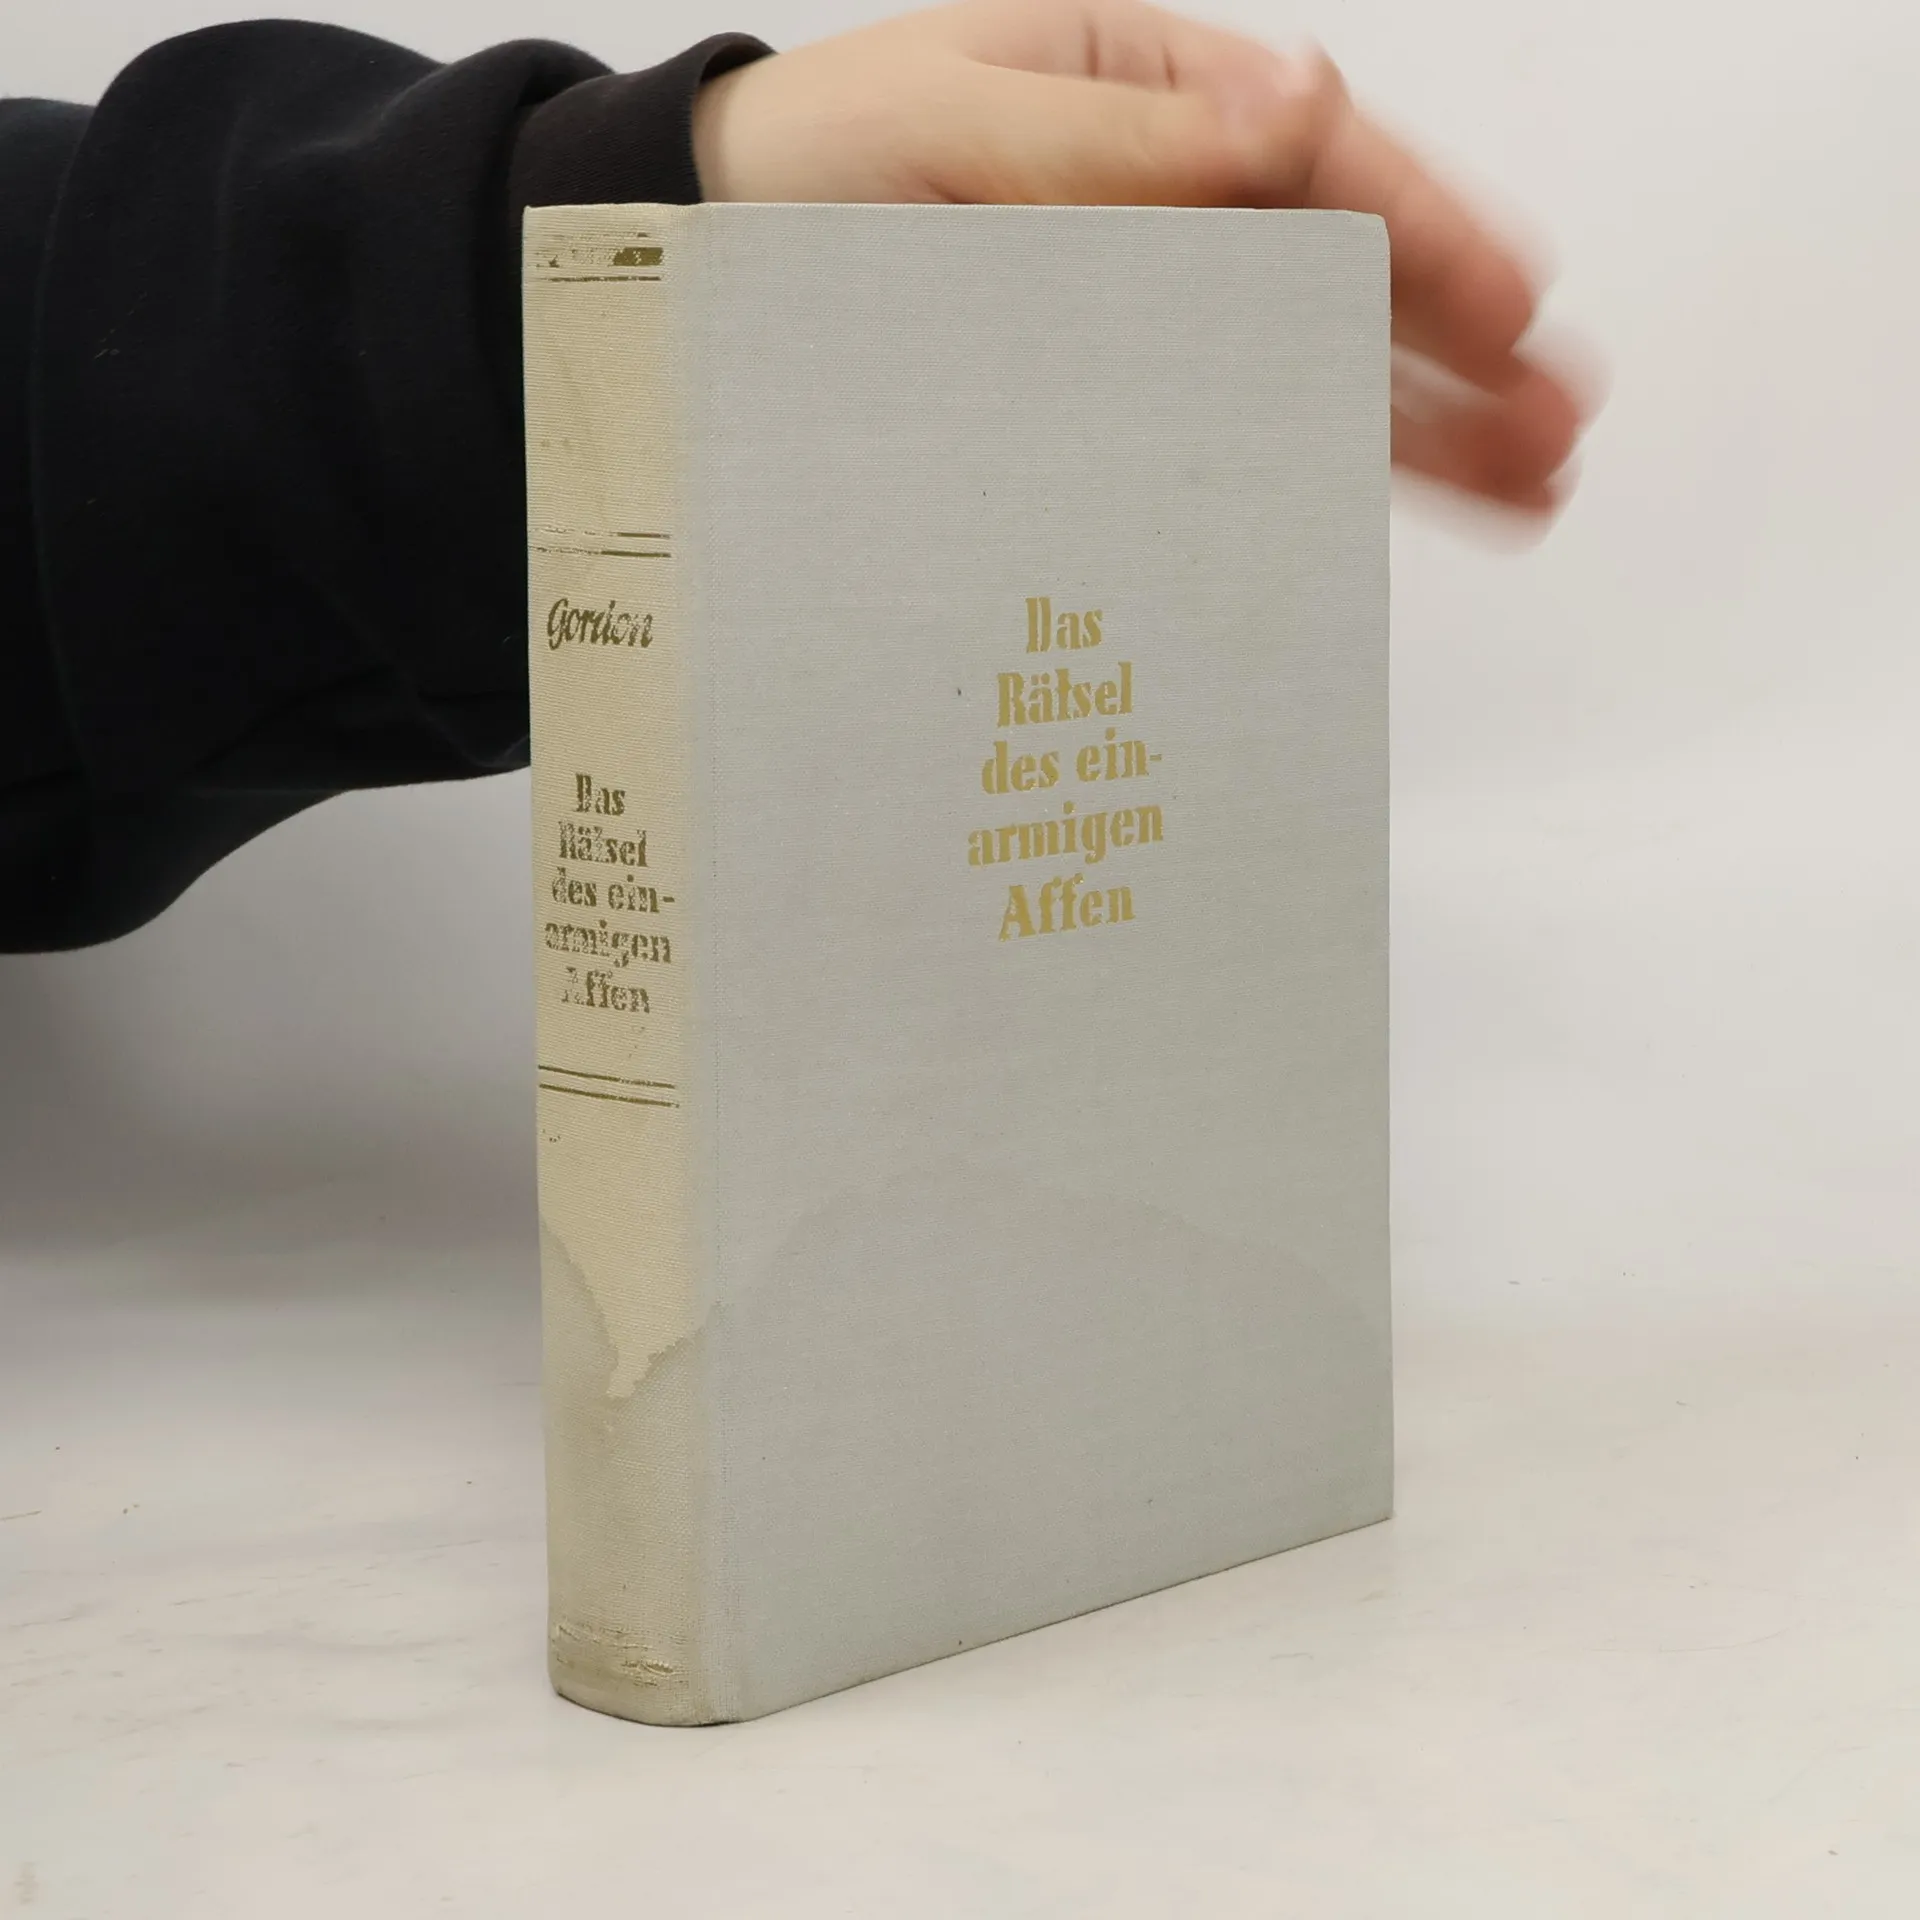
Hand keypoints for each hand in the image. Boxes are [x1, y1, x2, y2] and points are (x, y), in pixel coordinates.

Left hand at [691, 0, 1598, 523]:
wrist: (709, 253)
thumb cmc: (815, 160)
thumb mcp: (955, 116)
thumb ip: (1117, 141)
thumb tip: (1295, 115)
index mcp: (1147, 102)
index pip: (1316, 161)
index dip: (1422, 233)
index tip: (1509, 302)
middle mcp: (1167, 206)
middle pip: (1342, 270)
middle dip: (1458, 342)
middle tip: (1560, 415)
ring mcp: (1147, 308)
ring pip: (1307, 357)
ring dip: (1422, 417)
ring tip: (1526, 479)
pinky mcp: (1106, 395)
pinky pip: (1226, 422)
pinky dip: (1312, 458)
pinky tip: (1396, 499)